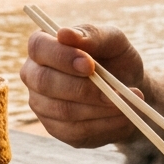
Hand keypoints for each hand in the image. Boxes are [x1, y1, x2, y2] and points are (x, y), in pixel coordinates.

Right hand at [20, 24, 144, 146]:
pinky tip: (123, 115)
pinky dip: (104, 124)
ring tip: (128, 101)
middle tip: (114, 90)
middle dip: (83, 88)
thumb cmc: (116, 59)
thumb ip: (91, 35)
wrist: (129, 90)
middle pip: (44, 82)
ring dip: (99, 107)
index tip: (90, 65)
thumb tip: (64, 33)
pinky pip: (75, 130)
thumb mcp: (113, 41)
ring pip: (63, 110)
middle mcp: (34, 75)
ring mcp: (41, 104)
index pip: (38, 47)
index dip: (61, 57)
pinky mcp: (56, 128)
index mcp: (44, 46)